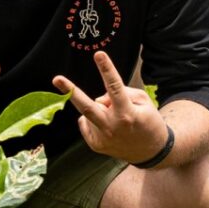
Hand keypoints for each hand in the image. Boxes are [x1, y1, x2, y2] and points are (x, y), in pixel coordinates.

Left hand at [54, 51, 168, 161]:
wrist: (151, 152)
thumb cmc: (149, 122)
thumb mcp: (143, 102)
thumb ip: (122, 93)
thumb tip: (98, 98)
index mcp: (127, 113)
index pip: (115, 87)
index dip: (107, 69)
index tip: (99, 55)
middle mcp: (112, 126)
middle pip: (87, 106)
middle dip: (71, 91)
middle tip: (56, 79)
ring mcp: (102, 138)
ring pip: (89, 112)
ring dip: (98, 108)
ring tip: (115, 118)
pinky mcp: (95, 145)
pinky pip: (86, 123)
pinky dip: (94, 120)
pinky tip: (108, 126)